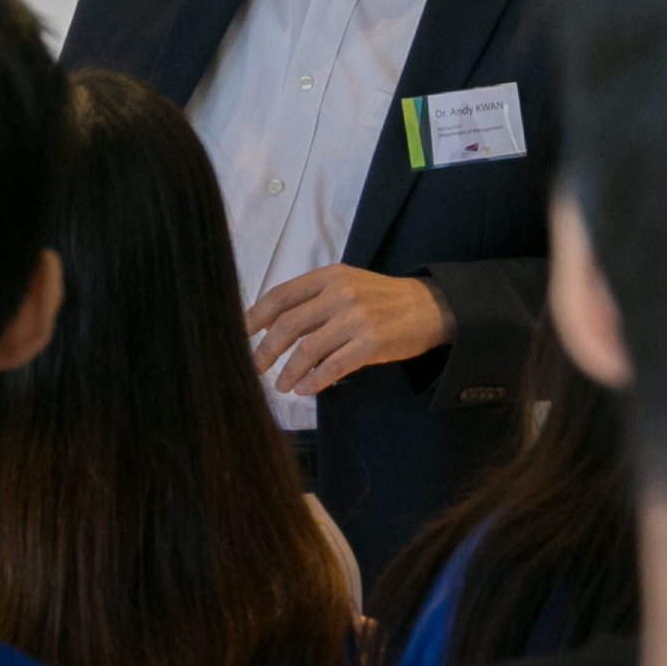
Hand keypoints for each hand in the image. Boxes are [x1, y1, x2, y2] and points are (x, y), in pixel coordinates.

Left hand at [247, 265, 450, 399]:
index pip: (281, 296)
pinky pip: (333, 367)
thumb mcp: (346, 286)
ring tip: (281, 385)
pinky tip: (305, 389)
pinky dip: (314, 381)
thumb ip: (312, 301)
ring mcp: (356, 319)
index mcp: (329, 277)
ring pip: (307, 350)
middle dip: (266, 351)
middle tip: (254, 368)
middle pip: (288, 325)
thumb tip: (270, 326)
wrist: (429, 308)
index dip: (254, 317)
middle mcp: (340, 294)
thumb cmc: (380, 299)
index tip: (237, 334)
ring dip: (288, 372)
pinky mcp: (371, 344)